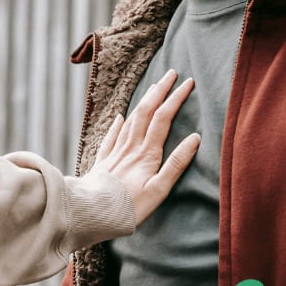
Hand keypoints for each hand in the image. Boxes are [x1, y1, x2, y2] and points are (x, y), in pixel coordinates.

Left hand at [88, 70, 199, 223]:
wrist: (91, 212)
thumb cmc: (129, 206)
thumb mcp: (159, 189)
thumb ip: (176, 163)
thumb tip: (194, 138)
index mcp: (146, 153)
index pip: (163, 118)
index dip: (176, 98)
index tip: (188, 83)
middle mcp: (130, 147)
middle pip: (146, 111)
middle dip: (160, 90)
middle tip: (172, 73)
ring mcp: (115, 152)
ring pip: (130, 119)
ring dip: (143, 101)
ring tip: (153, 87)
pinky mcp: (103, 161)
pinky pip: (111, 136)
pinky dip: (117, 123)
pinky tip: (119, 116)